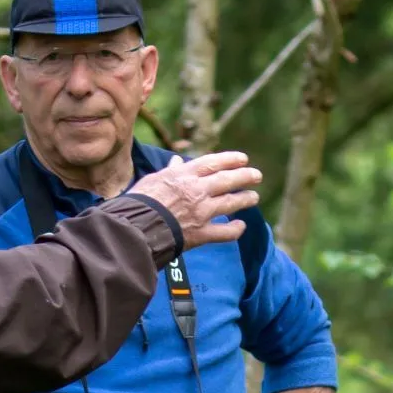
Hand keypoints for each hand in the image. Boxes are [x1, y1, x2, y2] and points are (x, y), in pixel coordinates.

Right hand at [127, 150, 260, 248]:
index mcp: (184, 175)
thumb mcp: (152, 179)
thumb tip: (177, 161)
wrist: (135, 228)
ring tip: (254, 197)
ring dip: (245, 199)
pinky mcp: (200, 233)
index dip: (231, 160)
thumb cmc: (139, 202)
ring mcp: (201, 212)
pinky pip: (225, 232)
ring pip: (231, 203)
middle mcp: (197, 191)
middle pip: (228, 180)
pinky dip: (235, 229)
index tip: (243, 159)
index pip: (213, 163)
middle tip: (256, 175)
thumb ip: (170, 171)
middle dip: (245, 176)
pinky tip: (241, 226)